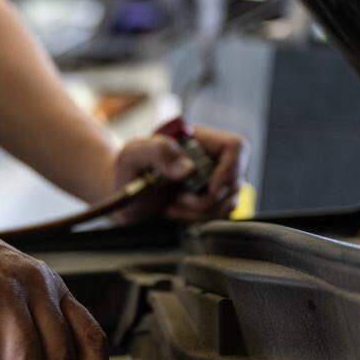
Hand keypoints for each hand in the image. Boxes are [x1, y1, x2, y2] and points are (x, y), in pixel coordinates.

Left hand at [112, 125, 247, 223]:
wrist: (124, 196)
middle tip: (176, 200)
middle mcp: (212, 159)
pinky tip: (176, 213)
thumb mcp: (133, 154)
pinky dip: (197, 220)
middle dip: (206, 200)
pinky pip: (219, 217)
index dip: (230, 168)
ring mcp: (214, 182)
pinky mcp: (211, 204)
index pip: (235, 147)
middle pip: (234, 181)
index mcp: (199, 139)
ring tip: (171, 207)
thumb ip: (157, 152)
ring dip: (199, 213)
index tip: (209, 189)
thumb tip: (188, 168)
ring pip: (229, 203)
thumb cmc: (127, 170)